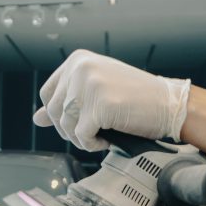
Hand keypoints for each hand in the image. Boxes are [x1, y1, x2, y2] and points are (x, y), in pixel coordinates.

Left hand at [32, 49, 190, 150]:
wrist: (168, 103)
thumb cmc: (134, 98)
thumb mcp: (95, 91)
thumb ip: (66, 101)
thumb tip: (36, 119)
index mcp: (77, 60)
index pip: (47, 94)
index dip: (57, 116)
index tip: (75, 123)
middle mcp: (80, 68)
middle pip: (54, 112)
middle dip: (69, 130)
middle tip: (91, 133)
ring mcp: (89, 85)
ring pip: (65, 125)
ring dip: (81, 138)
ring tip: (100, 136)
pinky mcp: (100, 106)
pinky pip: (81, 136)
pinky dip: (92, 145)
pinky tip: (106, 140)